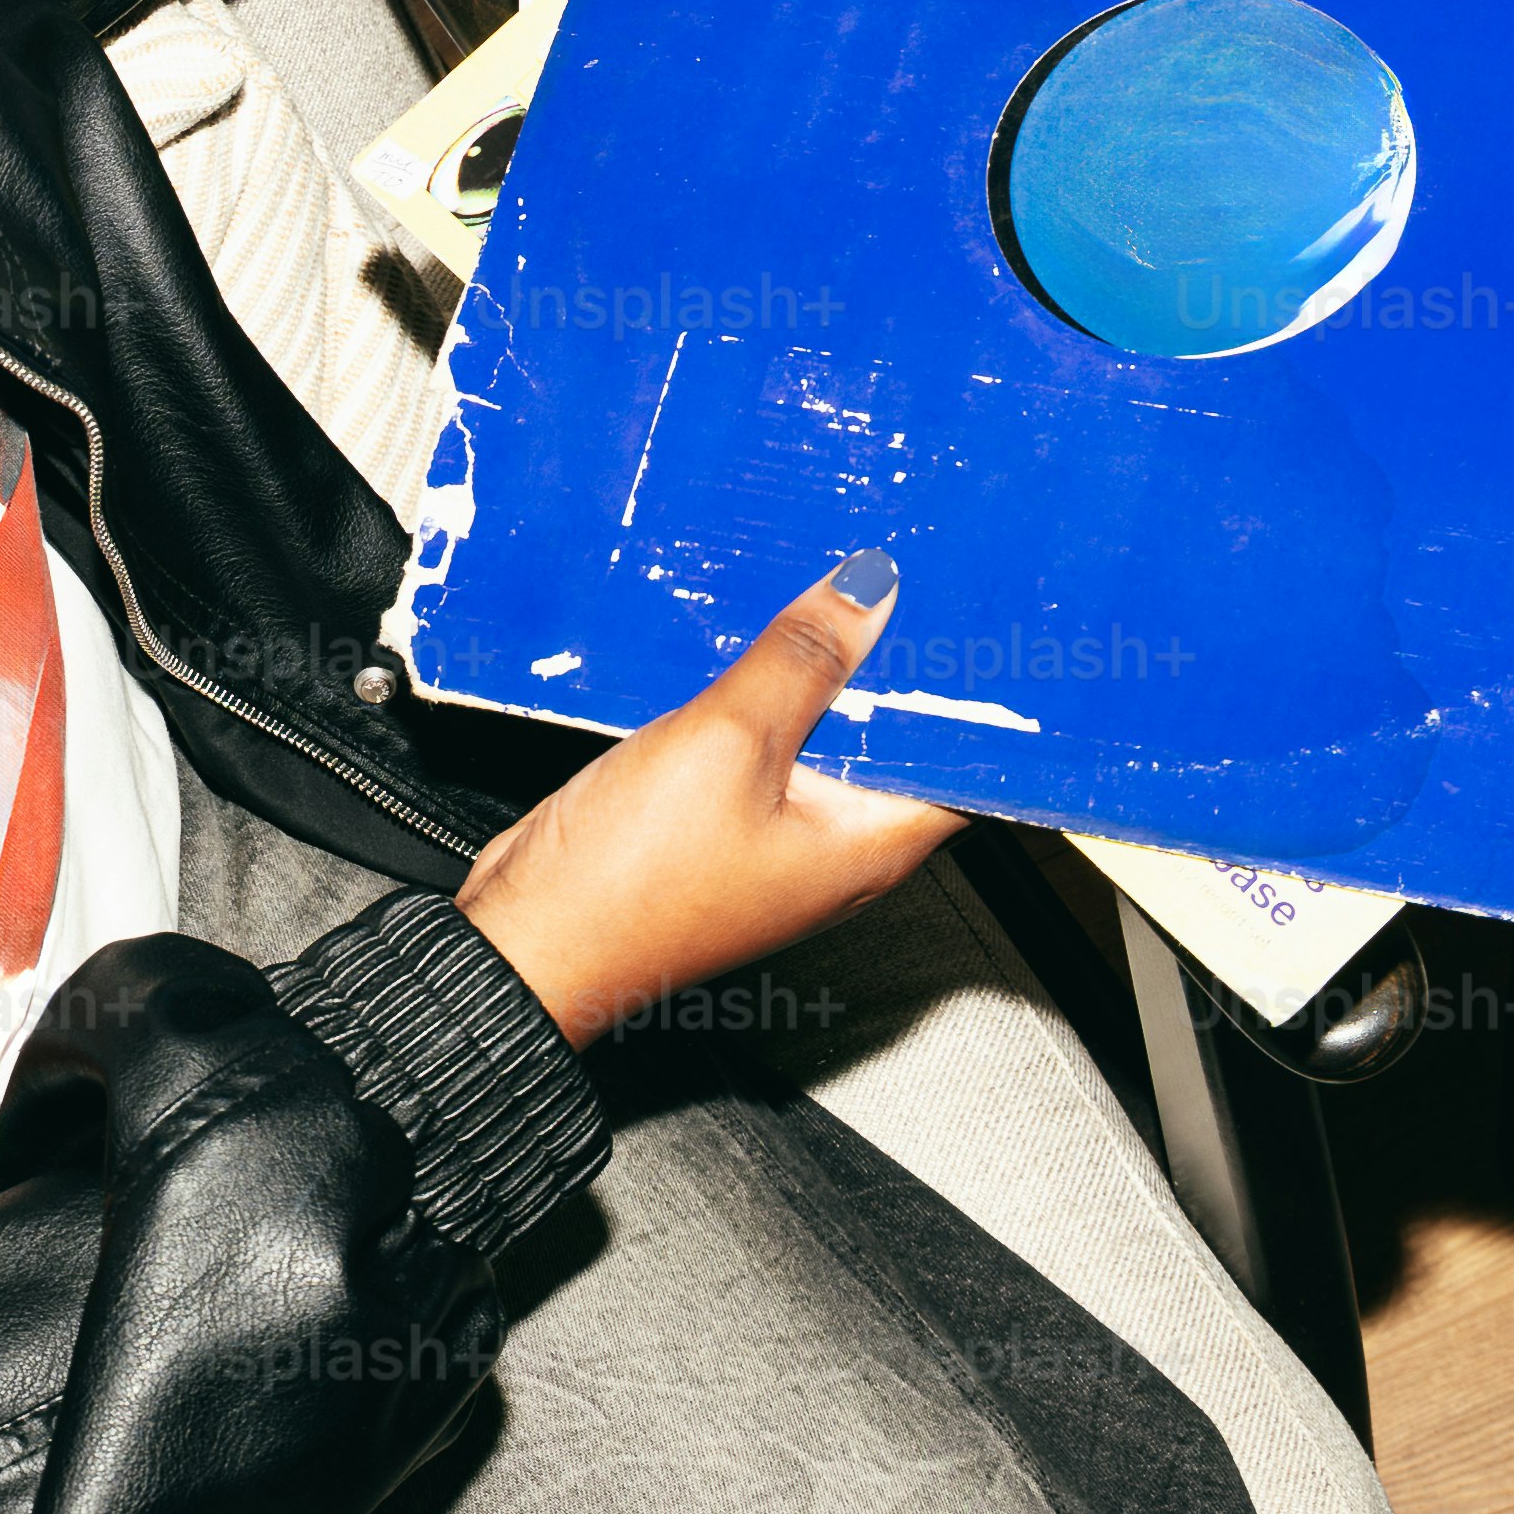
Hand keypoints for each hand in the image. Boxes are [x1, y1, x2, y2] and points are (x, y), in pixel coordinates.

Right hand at [452, 551, 963, 1046]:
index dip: (983, 689)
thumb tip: (871, 594)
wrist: (526, 943)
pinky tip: (759, 638)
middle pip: (897, 740)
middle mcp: (838, 843)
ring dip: (831, 671)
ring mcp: (778, 832)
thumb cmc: (627, 885)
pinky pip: (766, 742)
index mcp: (871, 842)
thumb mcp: (726, 743)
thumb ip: (803, 662)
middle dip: (904, 663)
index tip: (987, 614)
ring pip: (827, 736)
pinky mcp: (723, 817)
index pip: (970, 762)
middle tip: (917, 571)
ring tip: (844, 583)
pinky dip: (769, 691)